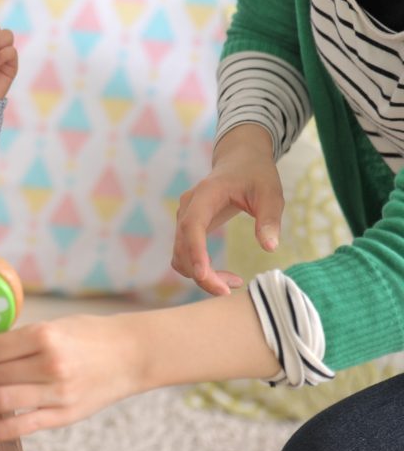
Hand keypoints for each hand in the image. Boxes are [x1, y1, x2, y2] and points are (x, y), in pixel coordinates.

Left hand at [0, 316, 140, 439]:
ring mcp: (58, 393)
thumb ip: (20, 339)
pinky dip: (0, 428)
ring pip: (3, 400)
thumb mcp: (54, 325)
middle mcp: (49, 364)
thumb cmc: (89, 335)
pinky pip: (27, 424)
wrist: (131, 354)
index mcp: (43, 336)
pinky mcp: (66, 415)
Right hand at [173, 124, 283, 295]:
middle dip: (202, 273)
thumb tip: (269, 247)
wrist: (240, 159)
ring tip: (233, 283)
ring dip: (200, 275)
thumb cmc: (256, 174)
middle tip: (231, 290)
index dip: (195, 251)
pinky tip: (222, 275)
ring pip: (180, 255)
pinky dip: (199, 269)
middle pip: (183, 247)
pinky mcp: (188, 228)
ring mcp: (185, 218)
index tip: (204, 275)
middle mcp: (188, 207)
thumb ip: (270, 219)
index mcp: (206, 194)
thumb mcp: (270, 193)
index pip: (192, 225)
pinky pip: (185, 254)